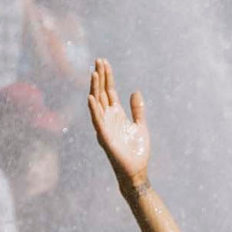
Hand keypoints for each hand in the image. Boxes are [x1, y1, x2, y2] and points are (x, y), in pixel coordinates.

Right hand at [88, 59, 150, 189]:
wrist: (136, 171)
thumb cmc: (137, 151)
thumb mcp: (140, 125)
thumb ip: (137, 109)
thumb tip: (135, 91)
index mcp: (117, 115)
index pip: (109, 91)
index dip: (107, 76)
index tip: (104, 62)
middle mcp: (108, 118)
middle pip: (101, 93)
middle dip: (100, 77)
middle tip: (98, 60)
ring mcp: (105, 127)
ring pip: (97, 104)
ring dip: (95, 88)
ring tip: (94, 73)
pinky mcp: (105, 137)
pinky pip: (97, 121)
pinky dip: (94, 109)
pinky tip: (91, 97)